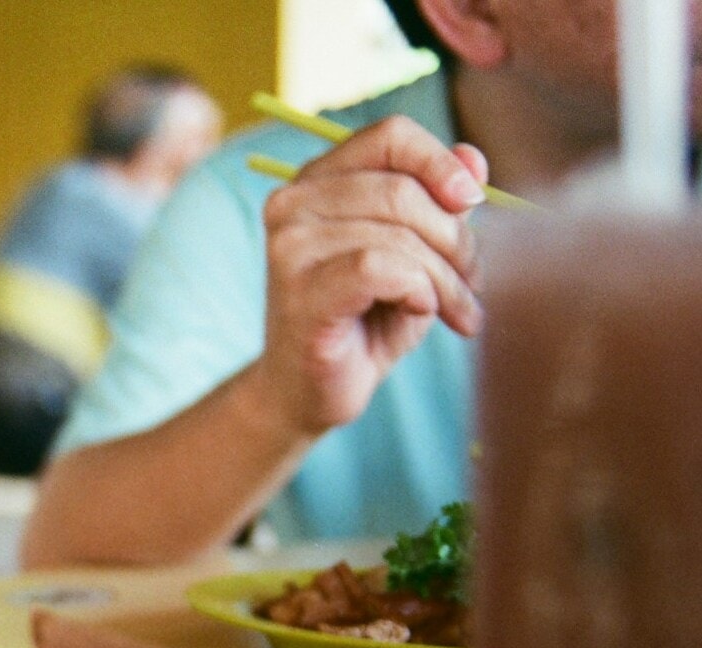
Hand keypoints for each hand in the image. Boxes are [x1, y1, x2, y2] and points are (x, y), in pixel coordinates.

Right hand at [256, 115, 487, 435]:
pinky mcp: (301, 291)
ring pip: (398, 235)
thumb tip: (475, 159)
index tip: (474, 203)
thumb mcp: (413, 256)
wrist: (307, 393)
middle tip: (473, 284)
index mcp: (317, 181)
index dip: (441, 162)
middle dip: (455, 240)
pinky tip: (418, 311)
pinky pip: (379, 268)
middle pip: (403, 190)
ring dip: (445, 278)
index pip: (389, 136)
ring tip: (457, 312)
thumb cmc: (362, 322)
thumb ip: (438, 206)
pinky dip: (416, 289)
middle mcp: (292, 204)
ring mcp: (289, 248)